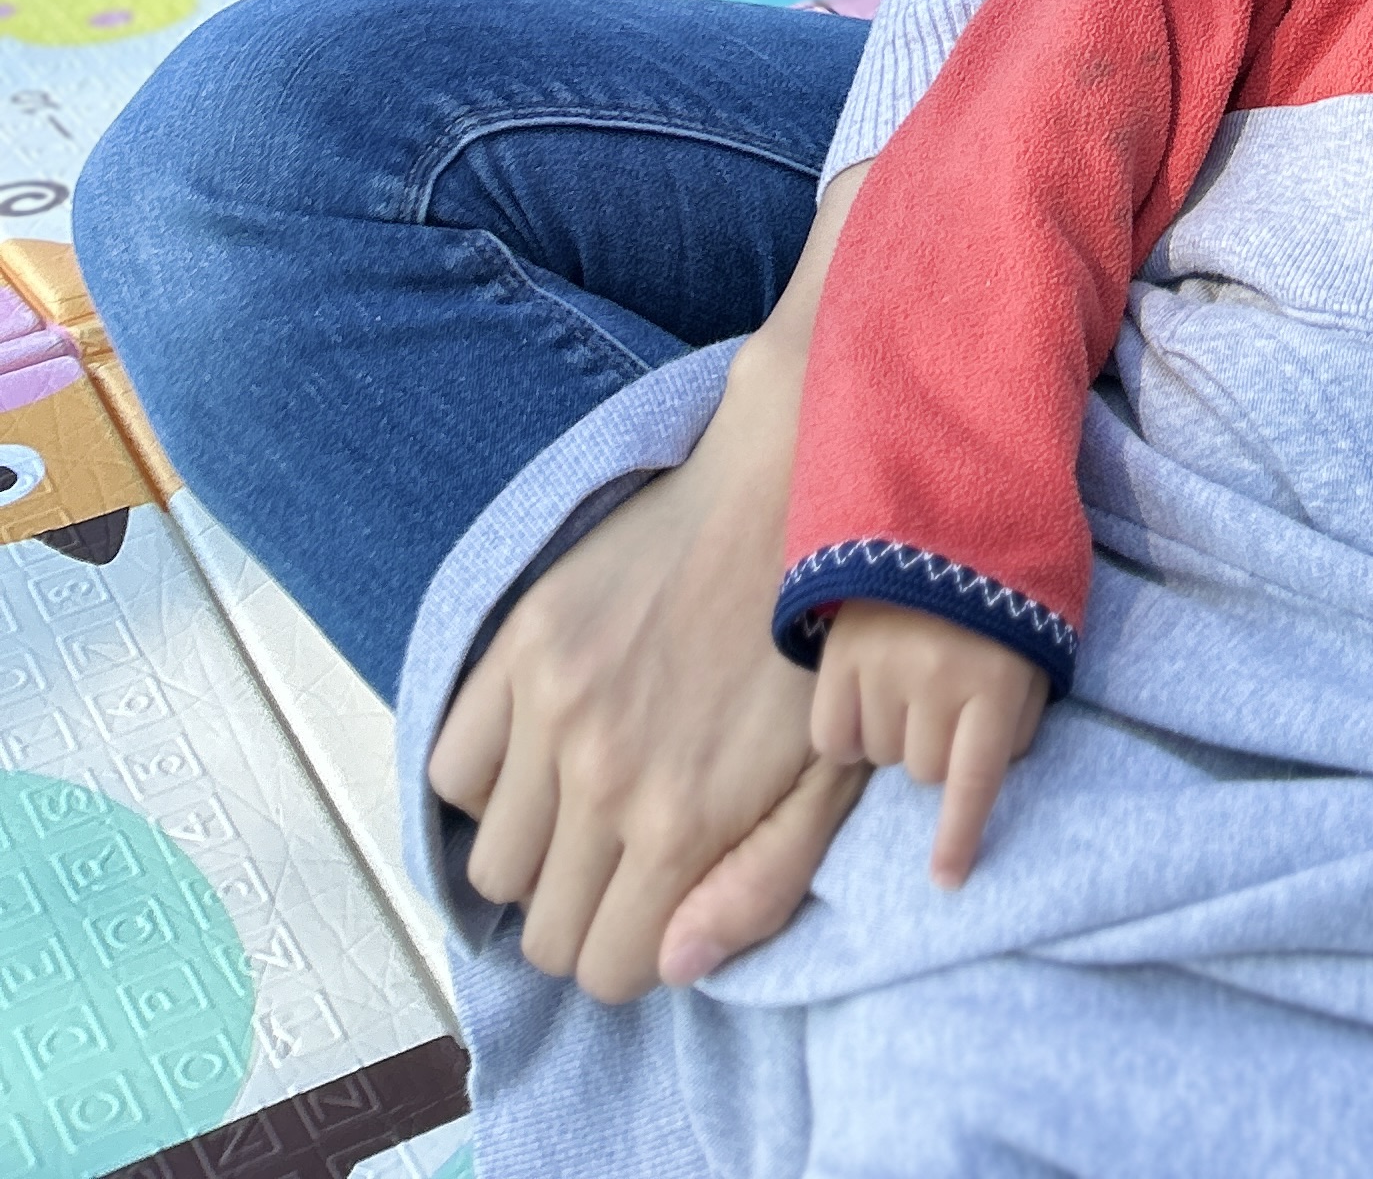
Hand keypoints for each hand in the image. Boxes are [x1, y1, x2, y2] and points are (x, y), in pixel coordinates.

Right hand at [425, 168, 872, 1003]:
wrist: (792, 491)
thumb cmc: (823, 643)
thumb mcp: (831, 779)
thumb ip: (761, 886)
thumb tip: (674, 967)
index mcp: (686, 823)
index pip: (608, 970)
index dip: (636, 946)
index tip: (658, 902)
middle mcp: (605, 780)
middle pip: (546, 933)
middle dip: (588, 911)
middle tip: (628, 852)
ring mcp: (553, 710)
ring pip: (492, 867)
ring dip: (538, 851)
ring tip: (589, 797)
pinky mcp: (520, 647)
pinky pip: (453, 772)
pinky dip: (490, 776)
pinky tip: (548, 744)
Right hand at [813, 601, 1050, 888]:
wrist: (946, 506)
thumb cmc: (1003, 587)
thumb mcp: (1037, 645)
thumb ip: (1020, 713)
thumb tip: (985, 776)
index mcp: (996, 680)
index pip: (974, 782)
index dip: (958, 837)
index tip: (946, 881)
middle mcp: (938, 680)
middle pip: (924, 773)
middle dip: (937, 748)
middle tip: (946, 698)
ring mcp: (883, 667)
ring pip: (880, 757)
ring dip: (895, 733)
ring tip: (909, 678)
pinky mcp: (839, 654)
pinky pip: (833, 738)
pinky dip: (847, 729)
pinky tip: (866, 693)